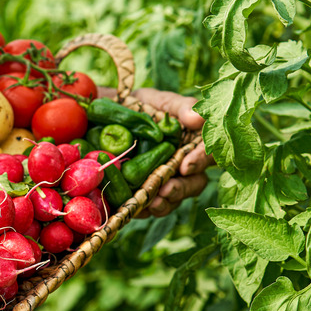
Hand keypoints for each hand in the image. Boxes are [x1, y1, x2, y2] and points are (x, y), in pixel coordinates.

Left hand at [97, 87, 214, 216]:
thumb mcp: (158, 101)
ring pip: (172, 199)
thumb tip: (197, 119)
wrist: (104, 117)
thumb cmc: (139, 107)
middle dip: (181, 188)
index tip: (186, 165)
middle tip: (167, 189)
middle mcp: (182, 167)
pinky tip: (137, 208)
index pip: (206, 155)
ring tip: (154, 202)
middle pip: (193, 183)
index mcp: (192, 145)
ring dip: (166, 203)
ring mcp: (162, 182)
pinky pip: (147, 207)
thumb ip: (180, 107)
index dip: (199, 161)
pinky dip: (143, 209)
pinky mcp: (142, 194)